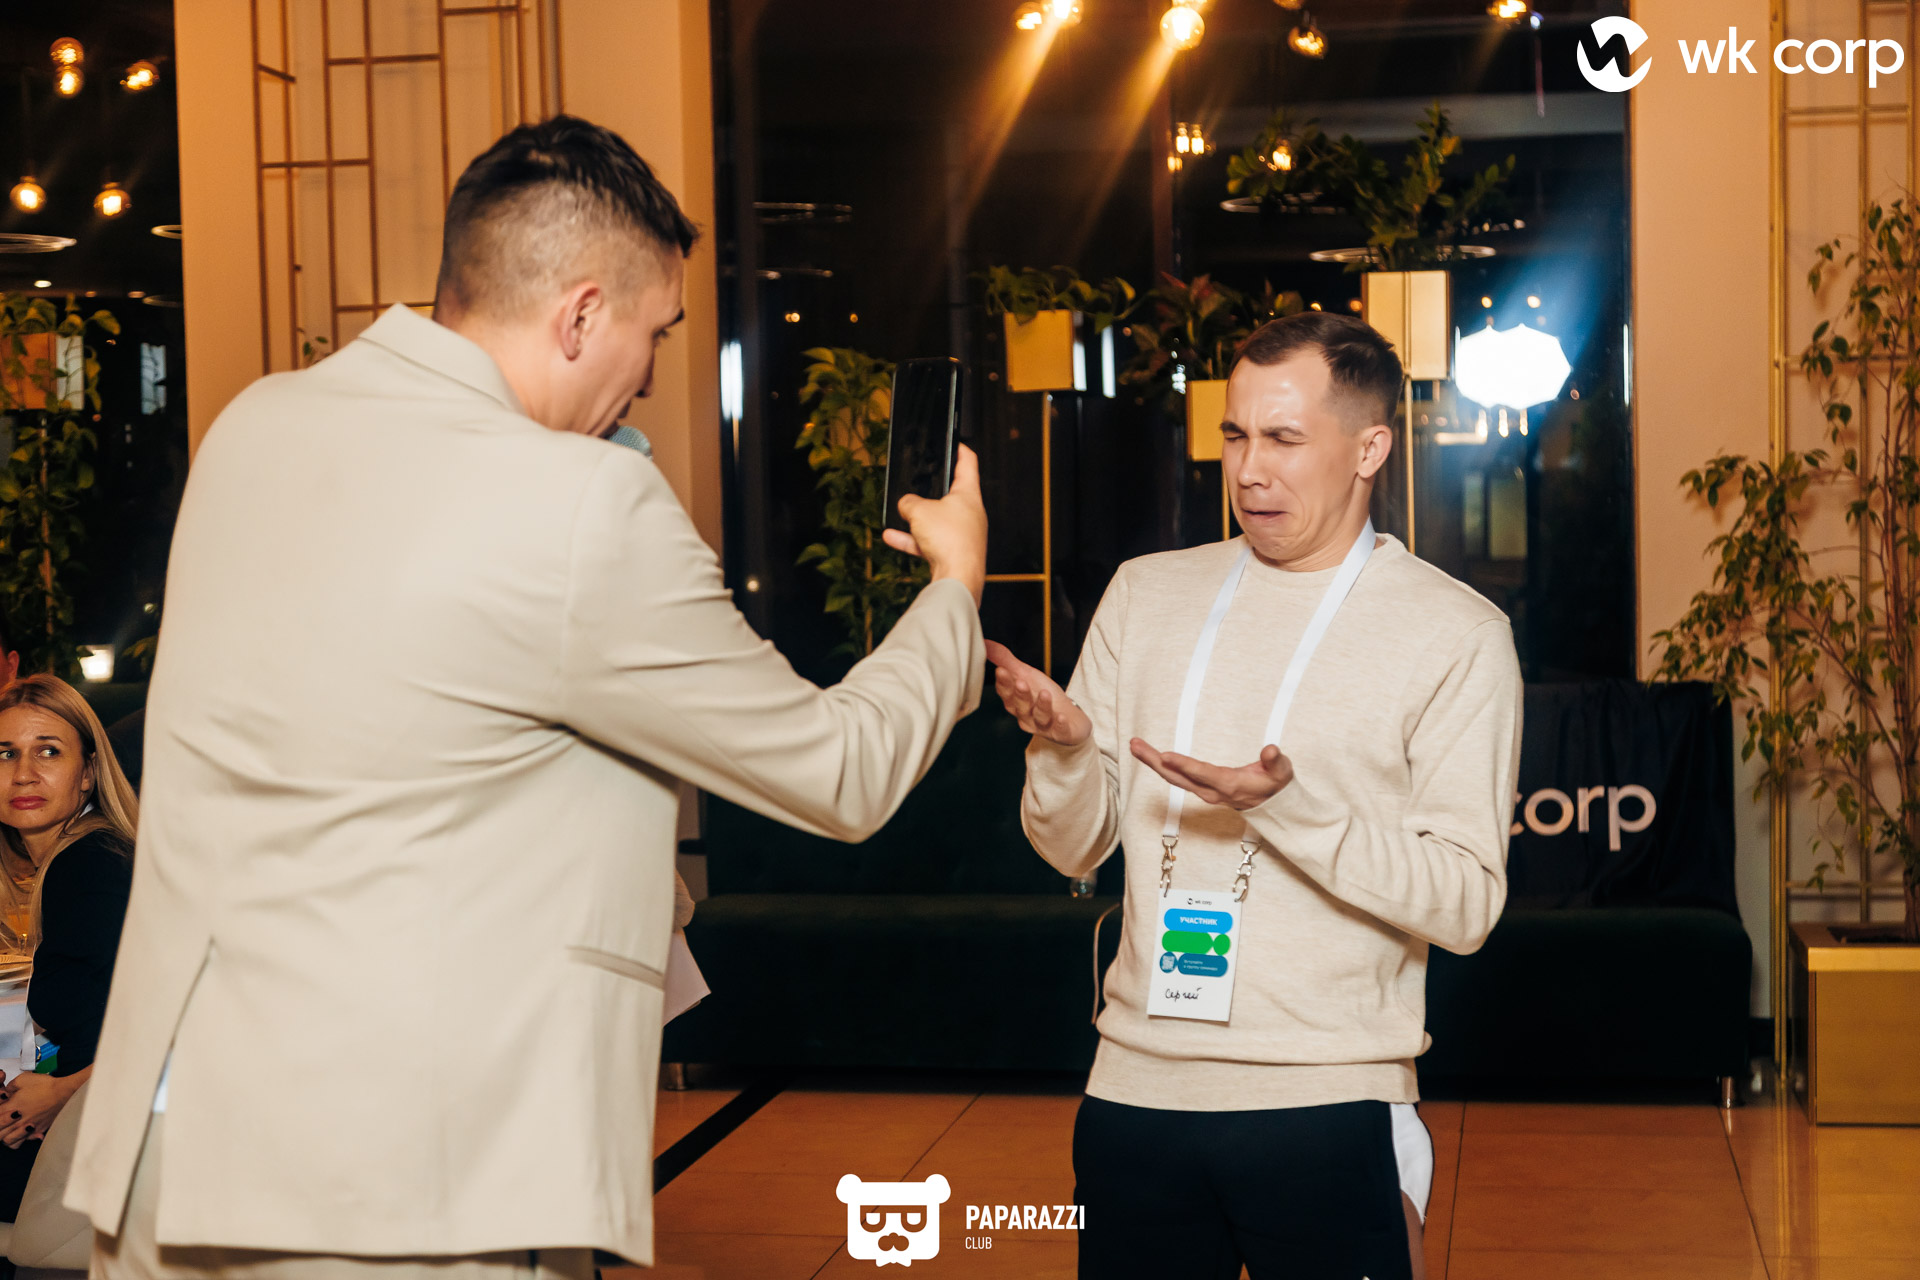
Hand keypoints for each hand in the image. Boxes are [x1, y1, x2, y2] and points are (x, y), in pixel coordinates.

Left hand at [0, 1069, 81, 1147]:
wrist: (65, 1093)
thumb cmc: (47, 1086)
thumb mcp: (24, 1079)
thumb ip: (10, 1087)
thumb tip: (6, 1092)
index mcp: (10, 1107)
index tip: (2, 1106)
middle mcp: (17, 1120)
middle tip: (2, 1120)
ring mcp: (27, 1128)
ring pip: (7, 1141)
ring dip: (4, 1136)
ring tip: (7, 1130)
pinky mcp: (37, 1131)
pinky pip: (23, 1142)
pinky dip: (20, 1140)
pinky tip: (21, 1133)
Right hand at [882, 445, 987, 605]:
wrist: (957, 578)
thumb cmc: (950, 541)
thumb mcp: (919, 511)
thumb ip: (909, 502)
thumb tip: (905, 505)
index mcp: (969, 495)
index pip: (968, 463)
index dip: (960, 449)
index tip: (954, 443)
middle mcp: (970, 514)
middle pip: (949, 495)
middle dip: (930, 491)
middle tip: (918, 483)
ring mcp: (962, 535)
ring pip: (936, 520)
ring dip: (917, 519)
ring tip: (900, 515)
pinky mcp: (953, 553)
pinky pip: (929, 541)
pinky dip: (912, 539)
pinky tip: (892, 536)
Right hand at [986, 640, 1090, 746]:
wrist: (1068, 720)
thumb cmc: (1042, 696)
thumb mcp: (1025, 674)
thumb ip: (1004, 659)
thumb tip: (984, 643)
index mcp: (1015, 701)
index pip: (1006, 693)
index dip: (1004, 683)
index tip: (1001, 670)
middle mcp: (1026, 715)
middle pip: (1020, 706)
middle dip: (1020, 695)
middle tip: (1020, 682)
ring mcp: (1043, 725)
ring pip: (1039, 717)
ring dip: (1041, 706)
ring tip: (1045, 693)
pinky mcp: (1061, 732)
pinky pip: (1060, 730)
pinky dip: (1060, 724)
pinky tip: (1062, 717)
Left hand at [1129, 739, 1294, 810]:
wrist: (1274, 806)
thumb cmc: (1276, 784)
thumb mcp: (1282, 772)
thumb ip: (1276, 761)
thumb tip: (1270, 750)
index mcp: (1230, 785)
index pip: (1203, 774)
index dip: (1184, 765)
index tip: (1165, 756)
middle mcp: (1212, 791)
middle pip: (1178, 777)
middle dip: (1155, 761)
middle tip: (1135, 744)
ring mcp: (1205, 792)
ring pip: (1174, 778)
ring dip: (1153, 762)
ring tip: (1136, 746)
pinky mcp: (1202, 789)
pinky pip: (1177, 778)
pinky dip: (1162, 766)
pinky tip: (1151, 756)